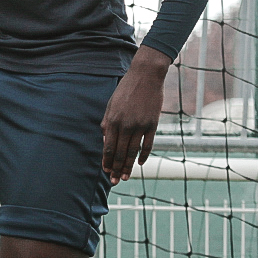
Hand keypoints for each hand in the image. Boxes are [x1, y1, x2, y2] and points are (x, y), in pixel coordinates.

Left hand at [101, 46, 171, 184]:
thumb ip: (107, 123)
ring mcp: (140, 125)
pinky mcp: (152, 124)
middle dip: (116, 169)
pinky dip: (144, 155)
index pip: (109, 147)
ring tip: (126, 177)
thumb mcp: (111, 104)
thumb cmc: (126, 89)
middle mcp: (126, 125)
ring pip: (133, 151)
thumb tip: (105, 141)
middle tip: (115, 182)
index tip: (106, 172)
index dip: (107, 161)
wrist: (146, 76)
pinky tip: (140, 163)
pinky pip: (148, 144)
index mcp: (113, 120)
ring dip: (129, 166)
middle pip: (120, 153)